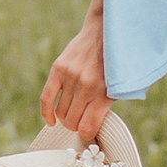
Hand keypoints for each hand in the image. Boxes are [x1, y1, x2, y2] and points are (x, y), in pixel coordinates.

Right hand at [41, 6, 111, 146]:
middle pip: (73, 122)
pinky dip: (47, 113)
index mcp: (104, 93)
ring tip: (73, 116)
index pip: (88, 128)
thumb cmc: (116, 64)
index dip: (87, 135)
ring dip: (66, 119)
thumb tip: (92, 130)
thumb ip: (107, 107)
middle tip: (82, 122)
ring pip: (61, 113)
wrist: (106, 32)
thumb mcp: (121, 86)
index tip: (88, 134)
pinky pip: (46, 98)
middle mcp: (86, 86)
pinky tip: (51, 121)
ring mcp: (71, 77)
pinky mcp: (59, 68)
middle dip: (77, 126)